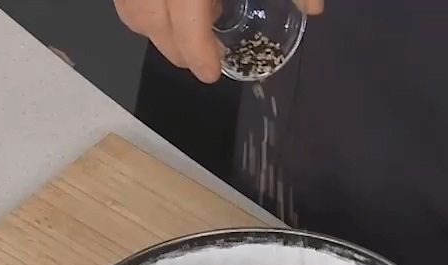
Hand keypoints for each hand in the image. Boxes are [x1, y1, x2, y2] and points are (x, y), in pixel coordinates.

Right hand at [114, 0, 322, 82]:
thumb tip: (314, 10)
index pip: (183, 20)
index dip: (197, 52)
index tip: (212, 74)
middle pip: (150, 22)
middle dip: (178, 48)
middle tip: (206, 59)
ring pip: (133, 12)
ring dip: (159, 30)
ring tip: (193, 28)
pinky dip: (146, 10)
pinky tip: (173, 6)